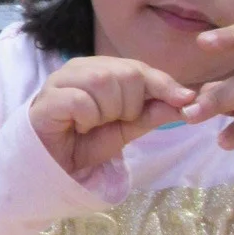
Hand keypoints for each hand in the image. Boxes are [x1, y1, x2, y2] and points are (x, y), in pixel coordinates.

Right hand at [30, 56, 195, 177]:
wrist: (49, 165)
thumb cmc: (85, 142)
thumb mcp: (126, 130)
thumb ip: (151, 114)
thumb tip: (186, 100)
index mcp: (101, 70)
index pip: (139, 69)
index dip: (163, 83)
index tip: (186, 98)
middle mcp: (81, 68)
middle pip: (125, 74)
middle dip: (130, 105)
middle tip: (112, 121)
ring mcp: (61, 80)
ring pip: (103, 82)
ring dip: (107, 111)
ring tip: (93, 124)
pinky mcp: (47, 99)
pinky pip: (81, 101)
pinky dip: (88, 118)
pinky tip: (78, 126)